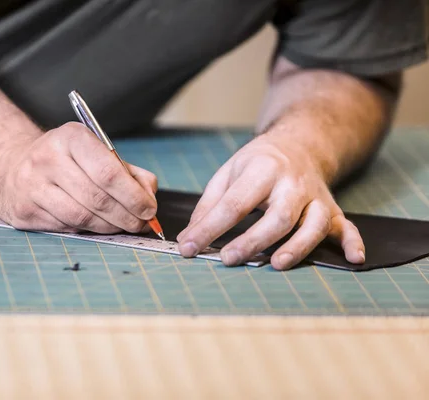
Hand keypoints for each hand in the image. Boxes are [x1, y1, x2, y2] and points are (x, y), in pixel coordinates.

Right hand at [0, 122, 157, 233]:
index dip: (133, 196)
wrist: (15, 165)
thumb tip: (148, 198)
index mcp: (71, 137)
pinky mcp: (24, 210)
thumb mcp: (98, 153)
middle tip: (139, 224)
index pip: (108, 172)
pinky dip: (87, 230)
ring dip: (108, 227)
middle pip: (97, 198)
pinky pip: (66, 227)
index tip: (148, 210)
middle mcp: (47, 158)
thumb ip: (129, 173)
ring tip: (120, 226)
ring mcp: (31, 185)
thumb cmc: (67, 161)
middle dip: (126, 216)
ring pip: (82, 217)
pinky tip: (94, 224)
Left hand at [176, 134, 364, 269]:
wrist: (299, 143)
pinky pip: (346, 226)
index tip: (188, 248)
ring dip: (297, 246)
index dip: (210, 228)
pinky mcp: (332, 209)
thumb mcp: (228, 173)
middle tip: (228, 258)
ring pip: (313, 224)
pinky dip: (352, 242)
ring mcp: (315, 197)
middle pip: (278, 216)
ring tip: (277, 264)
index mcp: (261, 170)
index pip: (234, 204)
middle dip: (253, 240)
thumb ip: (209, 205)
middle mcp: (292, 184)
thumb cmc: (258, 163)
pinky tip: (353, 259)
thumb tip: (188, 238)